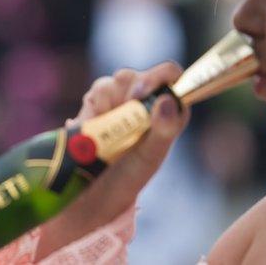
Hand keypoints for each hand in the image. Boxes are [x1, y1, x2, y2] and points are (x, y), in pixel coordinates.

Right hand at [36, 63, 189, 257]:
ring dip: (113, 99)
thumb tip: (167, 100)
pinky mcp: (98, 103)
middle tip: (127, 108)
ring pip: (118, 79)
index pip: (172, 75)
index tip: (146, 94)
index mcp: (167, 109)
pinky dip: (95, 106)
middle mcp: (145, 100)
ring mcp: (120, 100)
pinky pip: (97, 90)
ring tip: (109, 125)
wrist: (93, 191)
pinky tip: (93, 125)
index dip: (161, 76)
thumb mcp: (152, 156)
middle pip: (142, 74)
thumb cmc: (130, 175)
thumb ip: (164, 129)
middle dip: (134, 88)